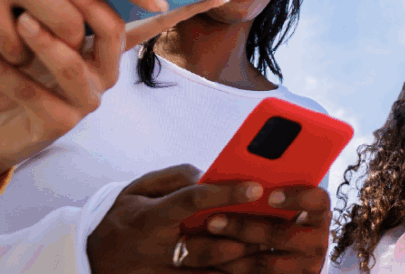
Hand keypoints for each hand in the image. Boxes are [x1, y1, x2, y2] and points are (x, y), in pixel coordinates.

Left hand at [0, 0, 229, 170]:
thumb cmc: (21, 70)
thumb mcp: (46, 32)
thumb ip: (67, 12)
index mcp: (107, 50)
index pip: (153, 25)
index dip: (186, 10)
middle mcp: (104, 74)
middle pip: (114, 36)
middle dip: (90, 7)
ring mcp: (86, 100)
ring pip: (76, 67)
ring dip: (49, 43)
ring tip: (23, 21)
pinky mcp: (60, 123)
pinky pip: (40, 95)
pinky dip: (15, 77)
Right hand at [87, 164, 266, 272]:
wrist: (89, 259)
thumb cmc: (123, 217)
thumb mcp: (139, 189)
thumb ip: (176, 178)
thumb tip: (211, 174)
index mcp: (150, 217)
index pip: (191, 201)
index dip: (226, 193)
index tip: (257, 186)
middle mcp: (157, 249)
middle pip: (209, 244)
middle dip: (246, 236)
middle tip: (281, 225)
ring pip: (212, 272)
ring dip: (247, 263)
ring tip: (278, 249)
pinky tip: (258, 270)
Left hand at [202, 186, 331, 273]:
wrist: (292, 256)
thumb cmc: (279, 218)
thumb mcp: (283, 203)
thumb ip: (270, 189)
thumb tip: (235, 169)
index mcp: (318, 212)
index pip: (318, 200)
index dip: (296, 198)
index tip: (270, 196)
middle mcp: (318, 240)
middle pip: (282, 235)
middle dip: (244, 228)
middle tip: (213, 220)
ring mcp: (306, 265)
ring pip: (265, 262)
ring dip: (230, 252)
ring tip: (202, 243)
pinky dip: (231, 269)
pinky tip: (211, 261)